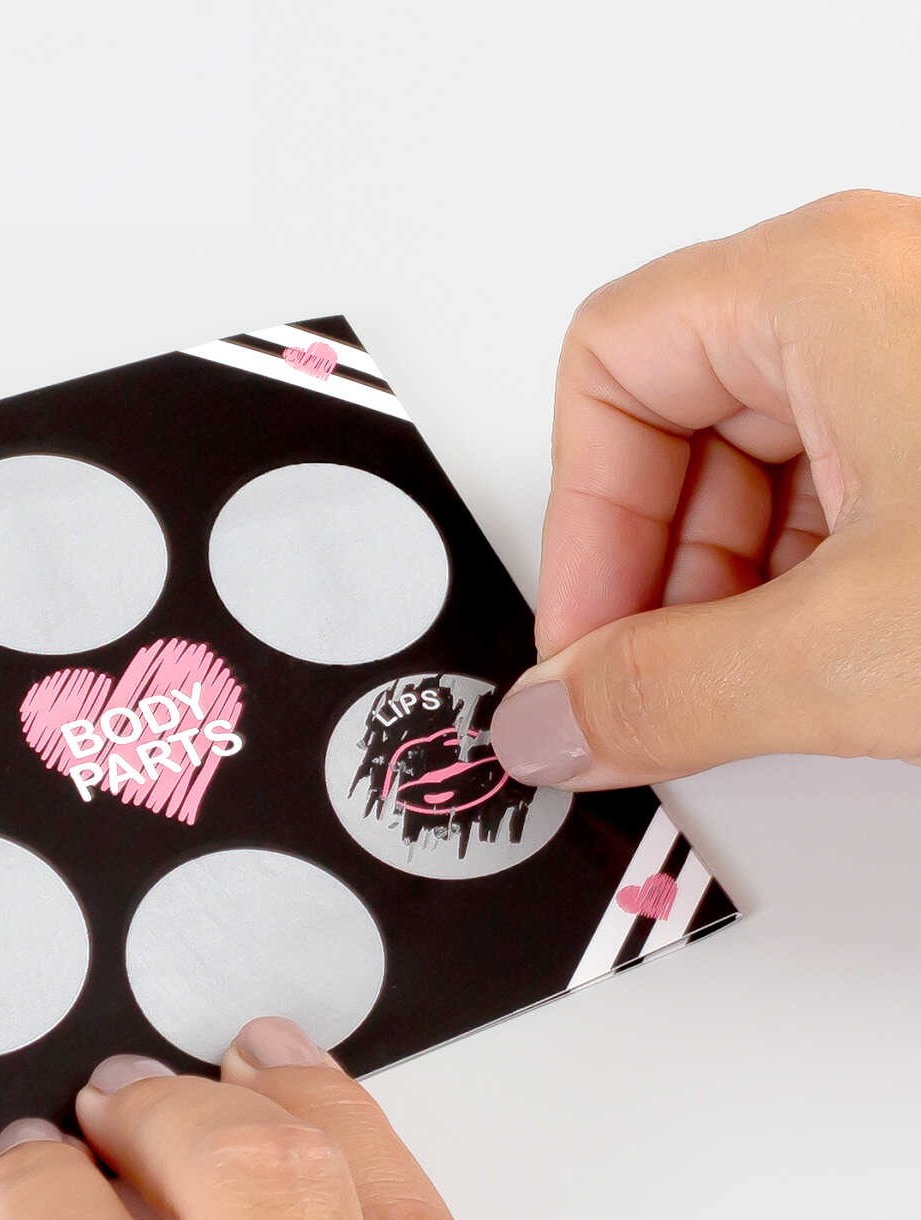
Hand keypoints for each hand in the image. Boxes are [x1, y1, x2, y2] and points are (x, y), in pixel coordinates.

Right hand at [490, 189, 920, 789]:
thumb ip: (675, 696)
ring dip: (734, 598)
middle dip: (656, 577)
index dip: (577, 522)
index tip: (587, 641)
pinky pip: (852, 497)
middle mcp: (881, 294)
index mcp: (825, 280)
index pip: (607, 369)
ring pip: (768, 472)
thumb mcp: (867, 646)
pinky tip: (838, 669)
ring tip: (761, 691)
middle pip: (681, 426)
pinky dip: (816, 593)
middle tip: (654, 686)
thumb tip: (552, 725)